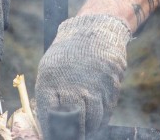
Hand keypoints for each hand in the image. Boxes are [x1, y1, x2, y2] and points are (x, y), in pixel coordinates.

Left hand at [36, 15, 130, 137]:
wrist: (94, 30)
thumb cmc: (68, 53)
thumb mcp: (50, 68)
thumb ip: (49, 94)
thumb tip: (49, 122)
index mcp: (50, 81)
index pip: (48, 117)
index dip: (51, 130)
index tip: (53, 135)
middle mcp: (72, 87)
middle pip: (71, 124)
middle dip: (70, 134)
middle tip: (70, 135)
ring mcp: (93, 88)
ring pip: (91, 122)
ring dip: (88, 129)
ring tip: (84, 129)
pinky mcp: (110, 88)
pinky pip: (105, 113)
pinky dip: (100, 120)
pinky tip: (95, 120)